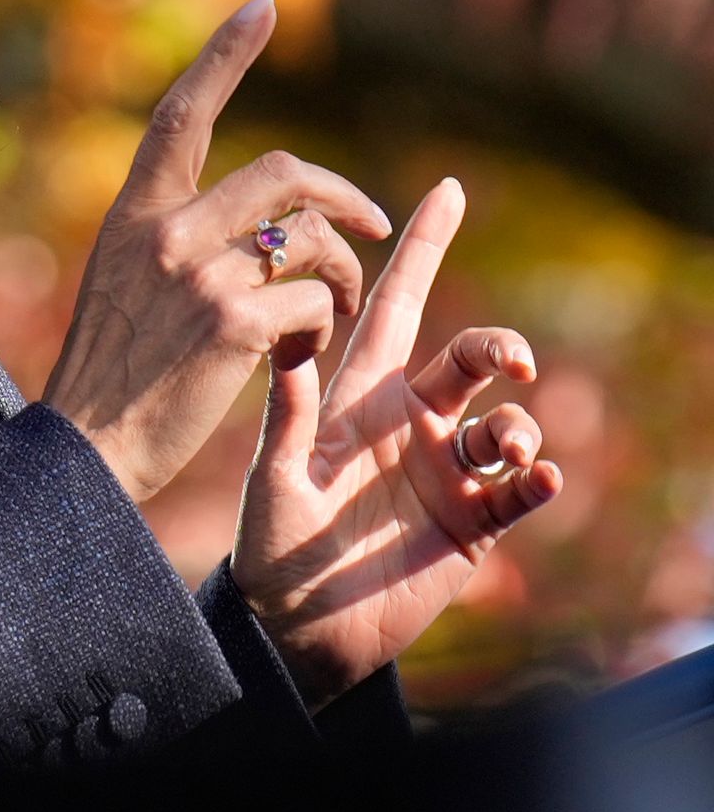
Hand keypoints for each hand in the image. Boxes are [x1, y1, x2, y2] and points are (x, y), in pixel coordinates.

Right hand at [41, 0, 391, 503]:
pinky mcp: (235, 323)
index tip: (263, 7)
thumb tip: (255, 224)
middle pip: (284, 173)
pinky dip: (324, 328)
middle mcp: (165, 231)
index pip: (183, 114)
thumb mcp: (123, 284)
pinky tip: (299, 357)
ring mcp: (199, 274)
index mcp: (133, 215)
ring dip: (341, 279)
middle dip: (346, 198)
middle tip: (376, 228)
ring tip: (326, 319)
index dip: (226, 55)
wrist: (90, 444)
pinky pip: (317, 301)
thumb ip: (174, 241)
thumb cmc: (111, 374)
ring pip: (313, 241)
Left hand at [236, 176, 561, 702]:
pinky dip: (538, 478)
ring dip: (517, 426)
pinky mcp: (474, 523)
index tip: (449, 189)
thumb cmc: (272, 539)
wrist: (297, 623)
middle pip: (467, 359)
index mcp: (358, 393)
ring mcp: (445, 470)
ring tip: (504, 448)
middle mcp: (408, 421)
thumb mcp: (276, 469)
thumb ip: (288, 406)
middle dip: (496, 347)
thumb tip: (287, 328)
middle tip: (506, 360)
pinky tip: (538, 478)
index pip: (393, 304)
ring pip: (505, 424)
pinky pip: (522, 490)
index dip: (421, 248)